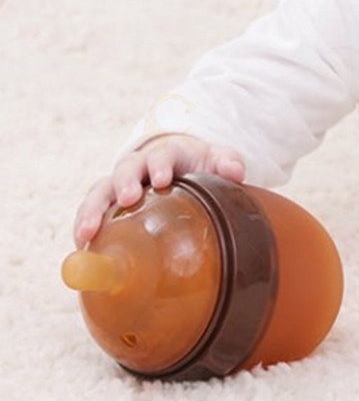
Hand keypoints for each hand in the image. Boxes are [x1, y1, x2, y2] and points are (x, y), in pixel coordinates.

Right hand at [72, 133, 245, 247]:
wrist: (182, 166)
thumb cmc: (201, 165)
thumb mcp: (218, 159)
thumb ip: (227, 162)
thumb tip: (235, 172)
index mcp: (167, 155)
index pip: (161, 155)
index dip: (159, 165)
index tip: (162, 179)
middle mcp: (139, 167)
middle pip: (126, 169)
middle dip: (125, 182)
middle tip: (128, 198)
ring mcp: (120, 185)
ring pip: (100, 191)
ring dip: (92, 209)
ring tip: (88, 232)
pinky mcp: (109, 204)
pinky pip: (91, 211)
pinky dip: (83, 226)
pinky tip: (82, 246)